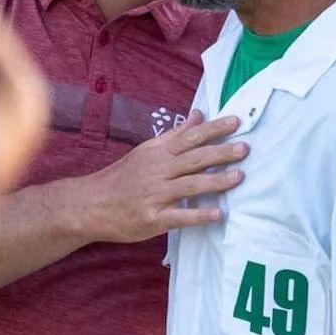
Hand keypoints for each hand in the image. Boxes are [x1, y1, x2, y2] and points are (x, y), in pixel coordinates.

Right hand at [73, 111, 246, 243]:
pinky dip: (199, 215)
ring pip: (190, 186)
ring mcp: (155, 195)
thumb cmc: (122, 177)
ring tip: (239, 177)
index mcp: (157, 153)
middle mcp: (158, 171)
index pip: (190, 137)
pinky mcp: (152, 219)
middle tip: (245, 148)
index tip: (236, 121)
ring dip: (216, 182)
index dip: (214, 129)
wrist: (91, 204)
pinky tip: (218, 214)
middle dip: (221, 153)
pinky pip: (179, 217)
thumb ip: (174, 135)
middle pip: (194, 159)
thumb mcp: (146, 151)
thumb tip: (198, 115)